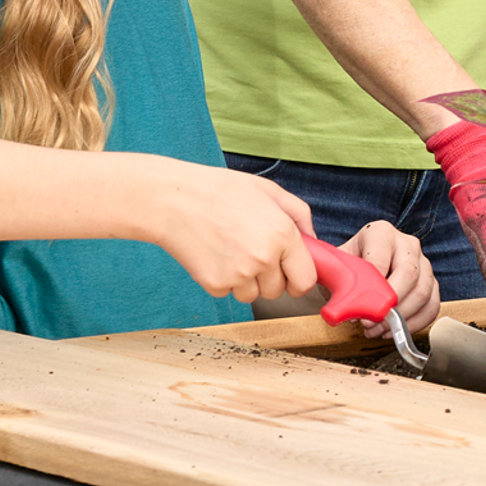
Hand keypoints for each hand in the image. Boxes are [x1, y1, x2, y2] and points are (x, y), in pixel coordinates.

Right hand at [155, 166, 350, 304]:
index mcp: (282, 235)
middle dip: (270, 278)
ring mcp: (239, 275)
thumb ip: (299, 215)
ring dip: (246, 281)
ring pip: (253, 295)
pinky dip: (223, 280)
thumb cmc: (219, 191)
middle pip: (278, 291)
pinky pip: (228, 293)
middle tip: (252, 252)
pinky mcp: (215, 285)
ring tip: (230, 250)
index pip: (306, 280)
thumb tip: (313, 240)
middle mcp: (264, 259)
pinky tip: (214, 255)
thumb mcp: (268, 191)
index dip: (299, 278)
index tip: (291, 274)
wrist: (173, 200)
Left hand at [323, 218, 440, 334]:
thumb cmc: (349, 264)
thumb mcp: (337, 267)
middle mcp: (407, 244)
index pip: (380, 260)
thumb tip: (348, 312)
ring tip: (379, 329)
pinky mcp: (431, 282)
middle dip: (390, 305)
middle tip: (372, 322)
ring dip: (401, 318)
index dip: (371, 289)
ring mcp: (423, 262)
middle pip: (408, 275)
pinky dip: (414, 324)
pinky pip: (432, 306)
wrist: (360, 262)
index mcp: (381, 233)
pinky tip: (395, 330)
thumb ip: (339, 284)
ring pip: (423, 293)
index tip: (360, 310)